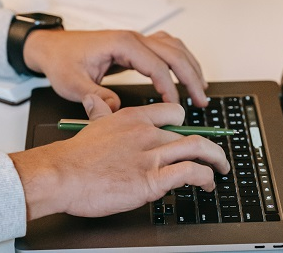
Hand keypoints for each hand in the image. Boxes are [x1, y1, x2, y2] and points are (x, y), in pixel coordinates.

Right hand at [9, 95, 229, 219]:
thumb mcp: (91, 125)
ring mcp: (151, 155)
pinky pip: (190, 172)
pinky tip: (206, 183)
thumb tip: (97, 99)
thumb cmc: (75, 155)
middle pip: (190, 134)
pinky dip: (204, 176)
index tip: (188, 133)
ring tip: (220, 168)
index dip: (185, 124)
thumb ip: (100, 111)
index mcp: (134, 118)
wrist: (61, 175)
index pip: (173, 112)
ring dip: (216, 159)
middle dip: (208, 147)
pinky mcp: (152, 179)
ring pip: (198, 148)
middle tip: (214, 156)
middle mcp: (147, 133)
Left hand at [23, 29, 208, 110]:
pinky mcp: (136, 44)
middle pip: (174, 54)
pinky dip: (182, 59)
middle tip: (201, 101)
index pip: (156, 66)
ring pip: (175, 47)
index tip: (175, 108)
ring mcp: (137, 39)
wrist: (52, 47)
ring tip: (201, 88)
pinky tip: (187, 71)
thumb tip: (118, 109)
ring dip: (191, 66)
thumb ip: (96, 97)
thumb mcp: (72, 83)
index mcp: (122, 44)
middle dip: (191, 78)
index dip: (169, 89)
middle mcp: (134, 38)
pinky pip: (167, 46)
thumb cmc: (62, 61)